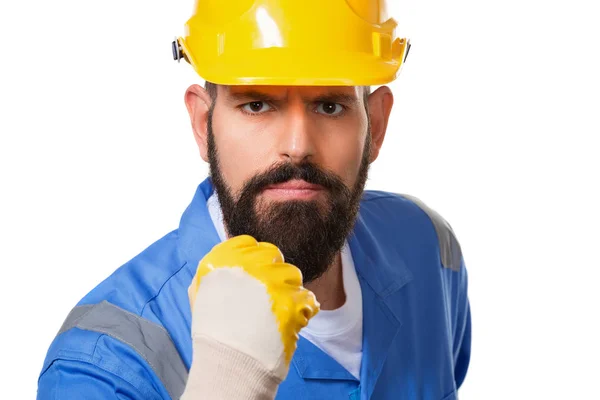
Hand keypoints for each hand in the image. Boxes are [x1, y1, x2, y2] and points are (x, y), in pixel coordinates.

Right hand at [182, 235, 318, 398]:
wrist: (228, 361)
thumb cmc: (212, 330)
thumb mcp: (200, 292)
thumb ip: (216, 273)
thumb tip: (230, 266)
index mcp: (224, 257)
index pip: (249, 244)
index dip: (254, 261)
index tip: (253, 278)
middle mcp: (248, 262)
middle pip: (272, 256)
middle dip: (272, 274)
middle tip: (265, 297)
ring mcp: (272, 280)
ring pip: (292, 274)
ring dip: (288, 290)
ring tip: (276, 313)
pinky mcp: (292, 299)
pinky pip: (307, 297)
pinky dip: (302, 310)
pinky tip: (289, 322)